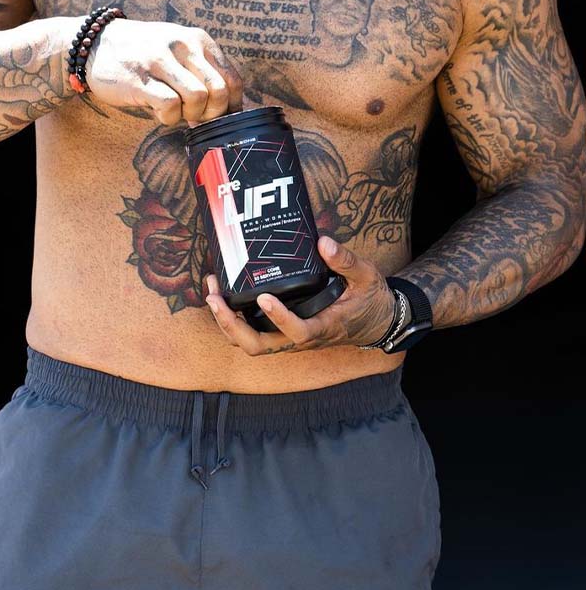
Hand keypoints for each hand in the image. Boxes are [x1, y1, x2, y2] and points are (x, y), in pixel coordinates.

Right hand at [83, 19, 243, 126]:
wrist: (97, 43)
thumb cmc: (144, 52)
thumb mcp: (179, 50)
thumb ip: (204, 71)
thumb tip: (231, 107)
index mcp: (198, 39)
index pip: (232, 79)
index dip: (230, 106)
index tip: (218, 116)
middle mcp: (182, 45)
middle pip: (219, 92)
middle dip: (211, 114)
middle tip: (195, 117)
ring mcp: (160, 61)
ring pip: (197, 98)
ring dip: (190, 115)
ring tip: (176, 112)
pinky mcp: (139, 78)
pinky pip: (170, 106)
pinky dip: (169, 118)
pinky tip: (160, 112)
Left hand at [202, 235, 397, 355]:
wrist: (376, 321)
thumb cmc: (370, 299)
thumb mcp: (366, 277)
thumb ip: (346, 261)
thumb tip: (323, 242)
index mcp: (323, 327)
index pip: (298, 332)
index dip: (278, 318)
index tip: (263, 297)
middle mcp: (302, 339)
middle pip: (259, 347)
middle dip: (232, 326)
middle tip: (216, 297)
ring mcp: (289, 338)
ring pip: (251, 344)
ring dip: (227, 323)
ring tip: (212, 292)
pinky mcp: (283, 332)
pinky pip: (253, 333)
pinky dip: (233, 319)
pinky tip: (223, 294)